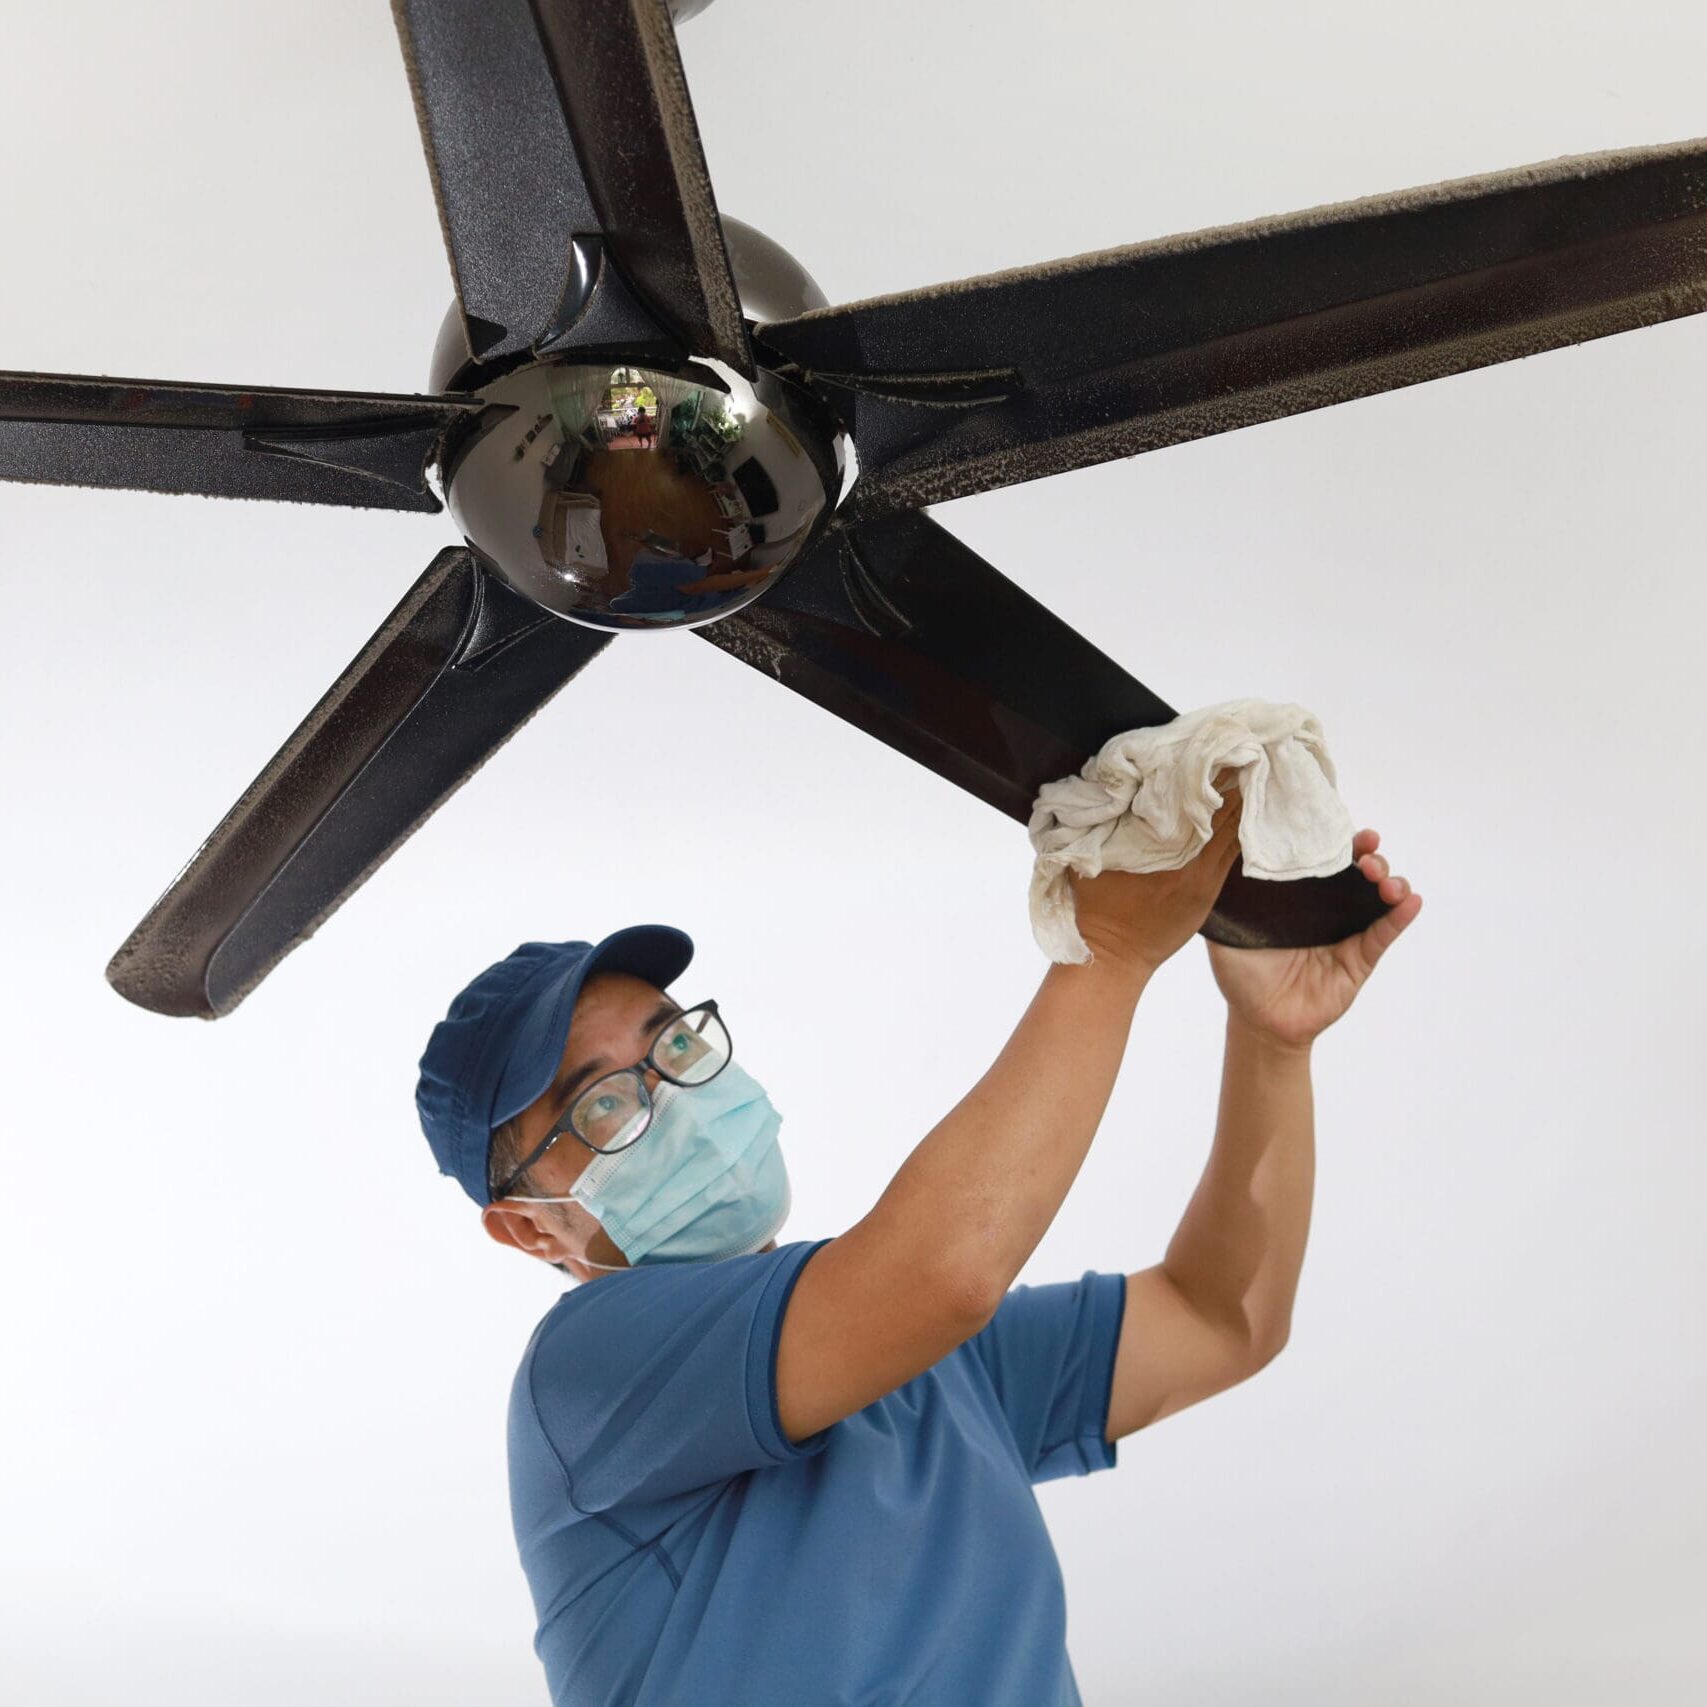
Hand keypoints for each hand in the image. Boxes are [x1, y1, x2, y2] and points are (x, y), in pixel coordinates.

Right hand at [1069, 768, 1245, 975]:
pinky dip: (1239, 829)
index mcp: (1157, 848)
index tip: (1215, 744)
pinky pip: (1232, 854)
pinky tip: (1247, 809)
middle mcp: (1187, 860)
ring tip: (1251, 770)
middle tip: (1242, 748)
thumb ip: (1103, 824)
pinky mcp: (1208, 891)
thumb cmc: (1093, 906)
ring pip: (1233, 830)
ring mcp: (1203, 878)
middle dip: (1230, 779)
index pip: (1192, 800)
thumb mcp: (1089, 857)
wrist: (1111, 957)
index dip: (1207, 771)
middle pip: (1221, 809)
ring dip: (1241, 801)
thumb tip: (1112, 786)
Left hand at [1205, 827, 1422, 1049]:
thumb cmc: (1241, 974)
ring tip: (1384, 881)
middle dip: (1368, 856)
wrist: (1256, 1021)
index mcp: (1299, 897)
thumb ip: (1222, 903)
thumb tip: (1210, 862)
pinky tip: (1411, 902)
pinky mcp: (1359, 960)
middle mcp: (1327, 909)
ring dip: (1388, 882)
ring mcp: (1346, 933)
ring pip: (1377, 899)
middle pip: (1357, 873)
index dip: (1335, 842)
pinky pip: (1383, 936)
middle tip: (1365, 853)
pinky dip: (1399, 918)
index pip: (1322, 860)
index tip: (1340, 828)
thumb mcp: (1225, 933)